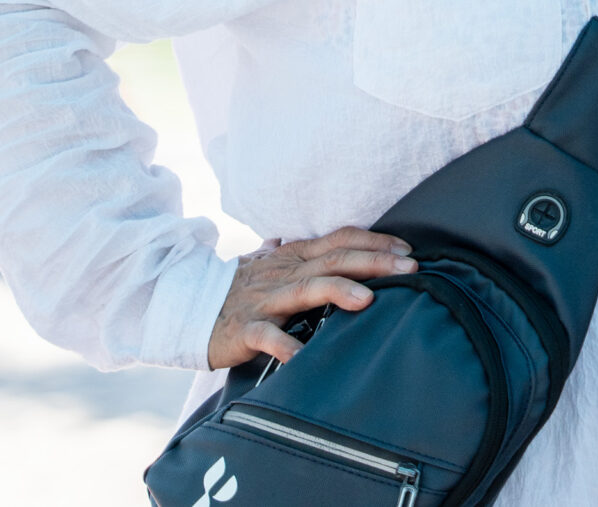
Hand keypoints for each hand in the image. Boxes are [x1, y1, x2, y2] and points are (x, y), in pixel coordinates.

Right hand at [207, 228, 415, 368]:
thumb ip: (306, 255)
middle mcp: (283, 273)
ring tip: (368, 299)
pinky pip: (266, 336)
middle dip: (373, 262)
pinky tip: (304, 357)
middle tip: (410, 269)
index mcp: (294, 257)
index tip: (408, 250)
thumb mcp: (275, 266)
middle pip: (333, 260)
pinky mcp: (244, 329)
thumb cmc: (240, 290)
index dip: (375, 242)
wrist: (187, 308)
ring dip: (338, 291)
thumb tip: (340, 241)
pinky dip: (285, 345)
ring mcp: (264, 300)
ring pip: (305, 290)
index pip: (340, 240)